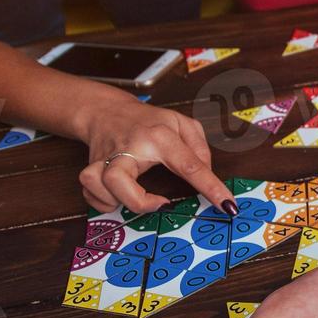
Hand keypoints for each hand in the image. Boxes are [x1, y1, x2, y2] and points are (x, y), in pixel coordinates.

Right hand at [75, 96, 234, 214]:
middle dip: (138, 201)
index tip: (227, 205)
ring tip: (134, 196)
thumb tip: (207, 174)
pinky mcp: (90, 168)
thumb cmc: (148, 121)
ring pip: (97, 184)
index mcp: (160, 136)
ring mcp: (106, 158)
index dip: (211, 187)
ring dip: (116, 200)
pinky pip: (90, 194)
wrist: (106, 111)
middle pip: (119, 179)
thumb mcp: (182, 124)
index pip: (189, 164)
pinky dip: (102, 202)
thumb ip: (200, 147)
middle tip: (160, 203)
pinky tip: (117, 197)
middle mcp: (130, 148)